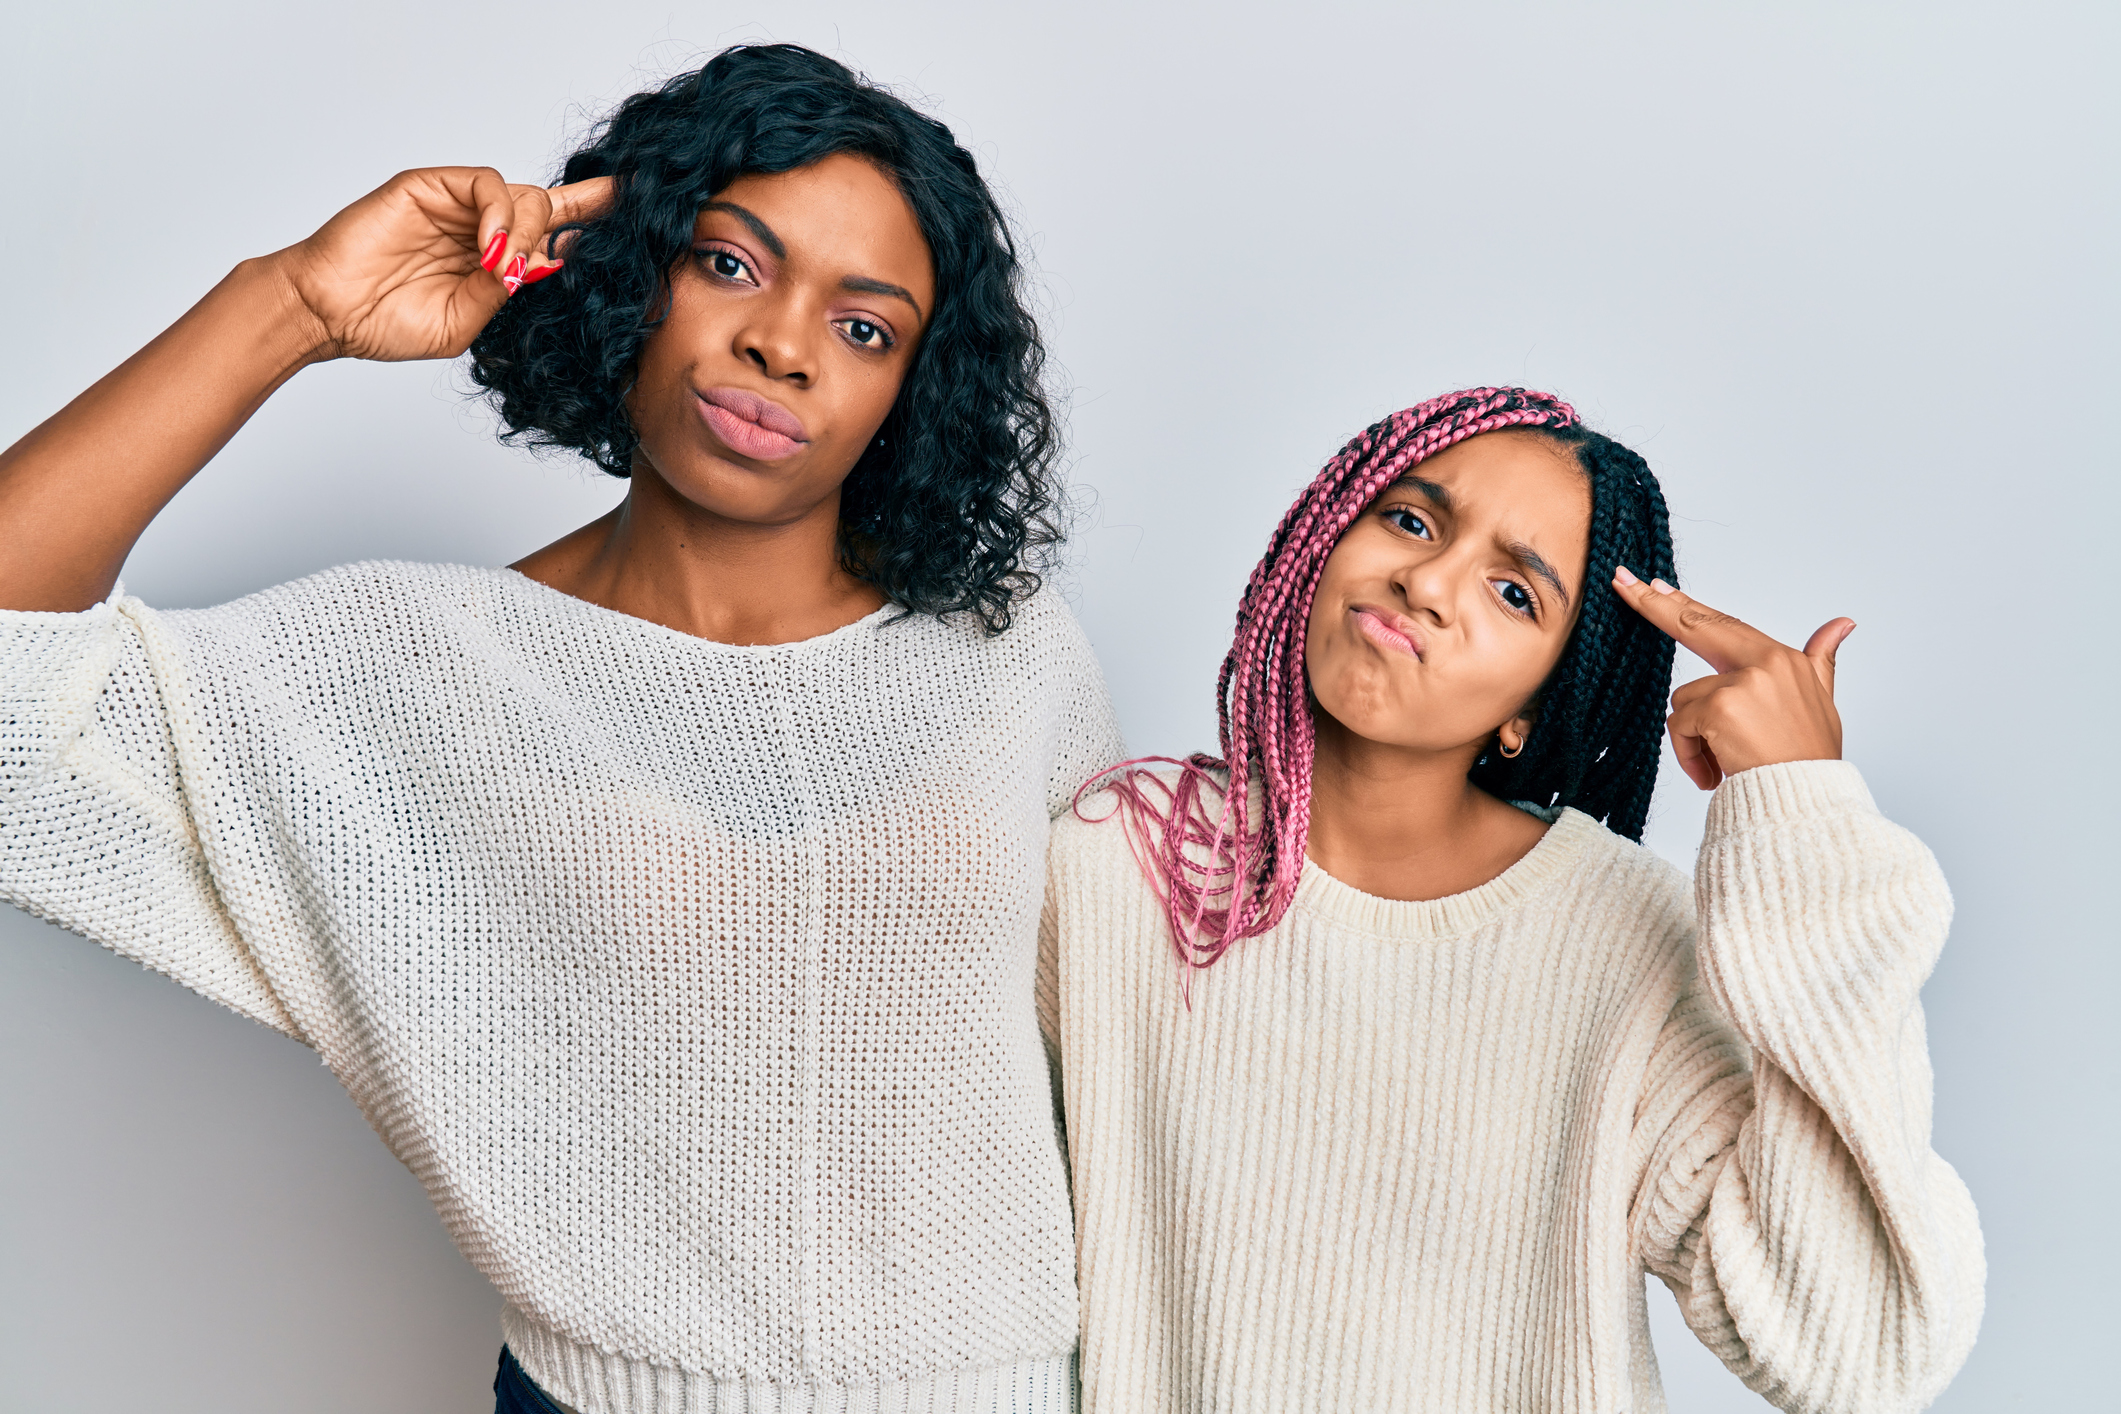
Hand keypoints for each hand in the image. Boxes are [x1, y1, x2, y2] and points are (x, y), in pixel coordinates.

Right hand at [271, 168, 614, 362]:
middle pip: (549, 208)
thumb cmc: (388, 323)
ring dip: (529, 231)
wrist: (330, 314)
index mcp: (497, 259)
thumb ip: (507, 294)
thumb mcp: (466, 323)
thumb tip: (548, 267)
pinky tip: (491, 247)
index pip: (556, 230)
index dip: (595, 217)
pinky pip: (485, 184)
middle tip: (545, 267)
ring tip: (506, 266)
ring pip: (524, 194)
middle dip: (563, 233)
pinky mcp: (429, 185)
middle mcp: (482, 226)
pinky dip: (499, 214)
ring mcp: (457, 204)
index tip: (639, 208)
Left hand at [1611, 567, 1852, 790]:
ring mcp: (1742, 683)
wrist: (1808, 803)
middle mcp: (1765, 662)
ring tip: (1723, 763)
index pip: (1726, 625)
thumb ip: (1820, 659)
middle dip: (1654, 605)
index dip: (1689, 605)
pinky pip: (1679, 726)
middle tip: (1621, 581)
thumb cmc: (1807, 758)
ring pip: (1683, 700)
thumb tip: (1842, 623)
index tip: (1657, 585)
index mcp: (1783, 658)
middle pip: (1696, 626)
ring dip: (1694, 737)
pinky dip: (1689, 754)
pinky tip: (1713, 773)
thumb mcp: (1820, 701)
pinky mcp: (1721, 708)